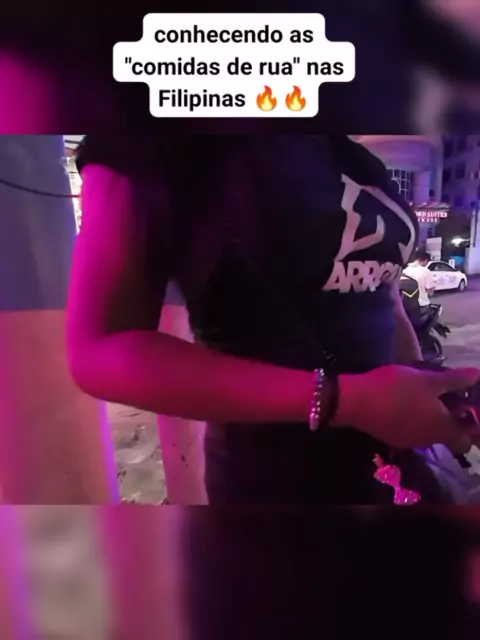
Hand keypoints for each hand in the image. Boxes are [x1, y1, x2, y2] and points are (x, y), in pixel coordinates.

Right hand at [335, 365, 479, 452]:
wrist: (355, 402)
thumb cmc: (396, 389)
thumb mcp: (428, 380)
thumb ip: (455, 380)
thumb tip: (478, 375)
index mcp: (441, 429)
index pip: (466, 441)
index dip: (470, 426)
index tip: (467, 407)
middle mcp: (427, 440)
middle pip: (447, 436)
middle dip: (450, 419)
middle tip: (447, 398)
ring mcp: (408, 441)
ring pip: (428, 433)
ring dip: (431, 419)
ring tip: (424, 396)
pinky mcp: (391, 437)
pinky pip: (411, 430)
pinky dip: (414, 420)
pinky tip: (405, 402)